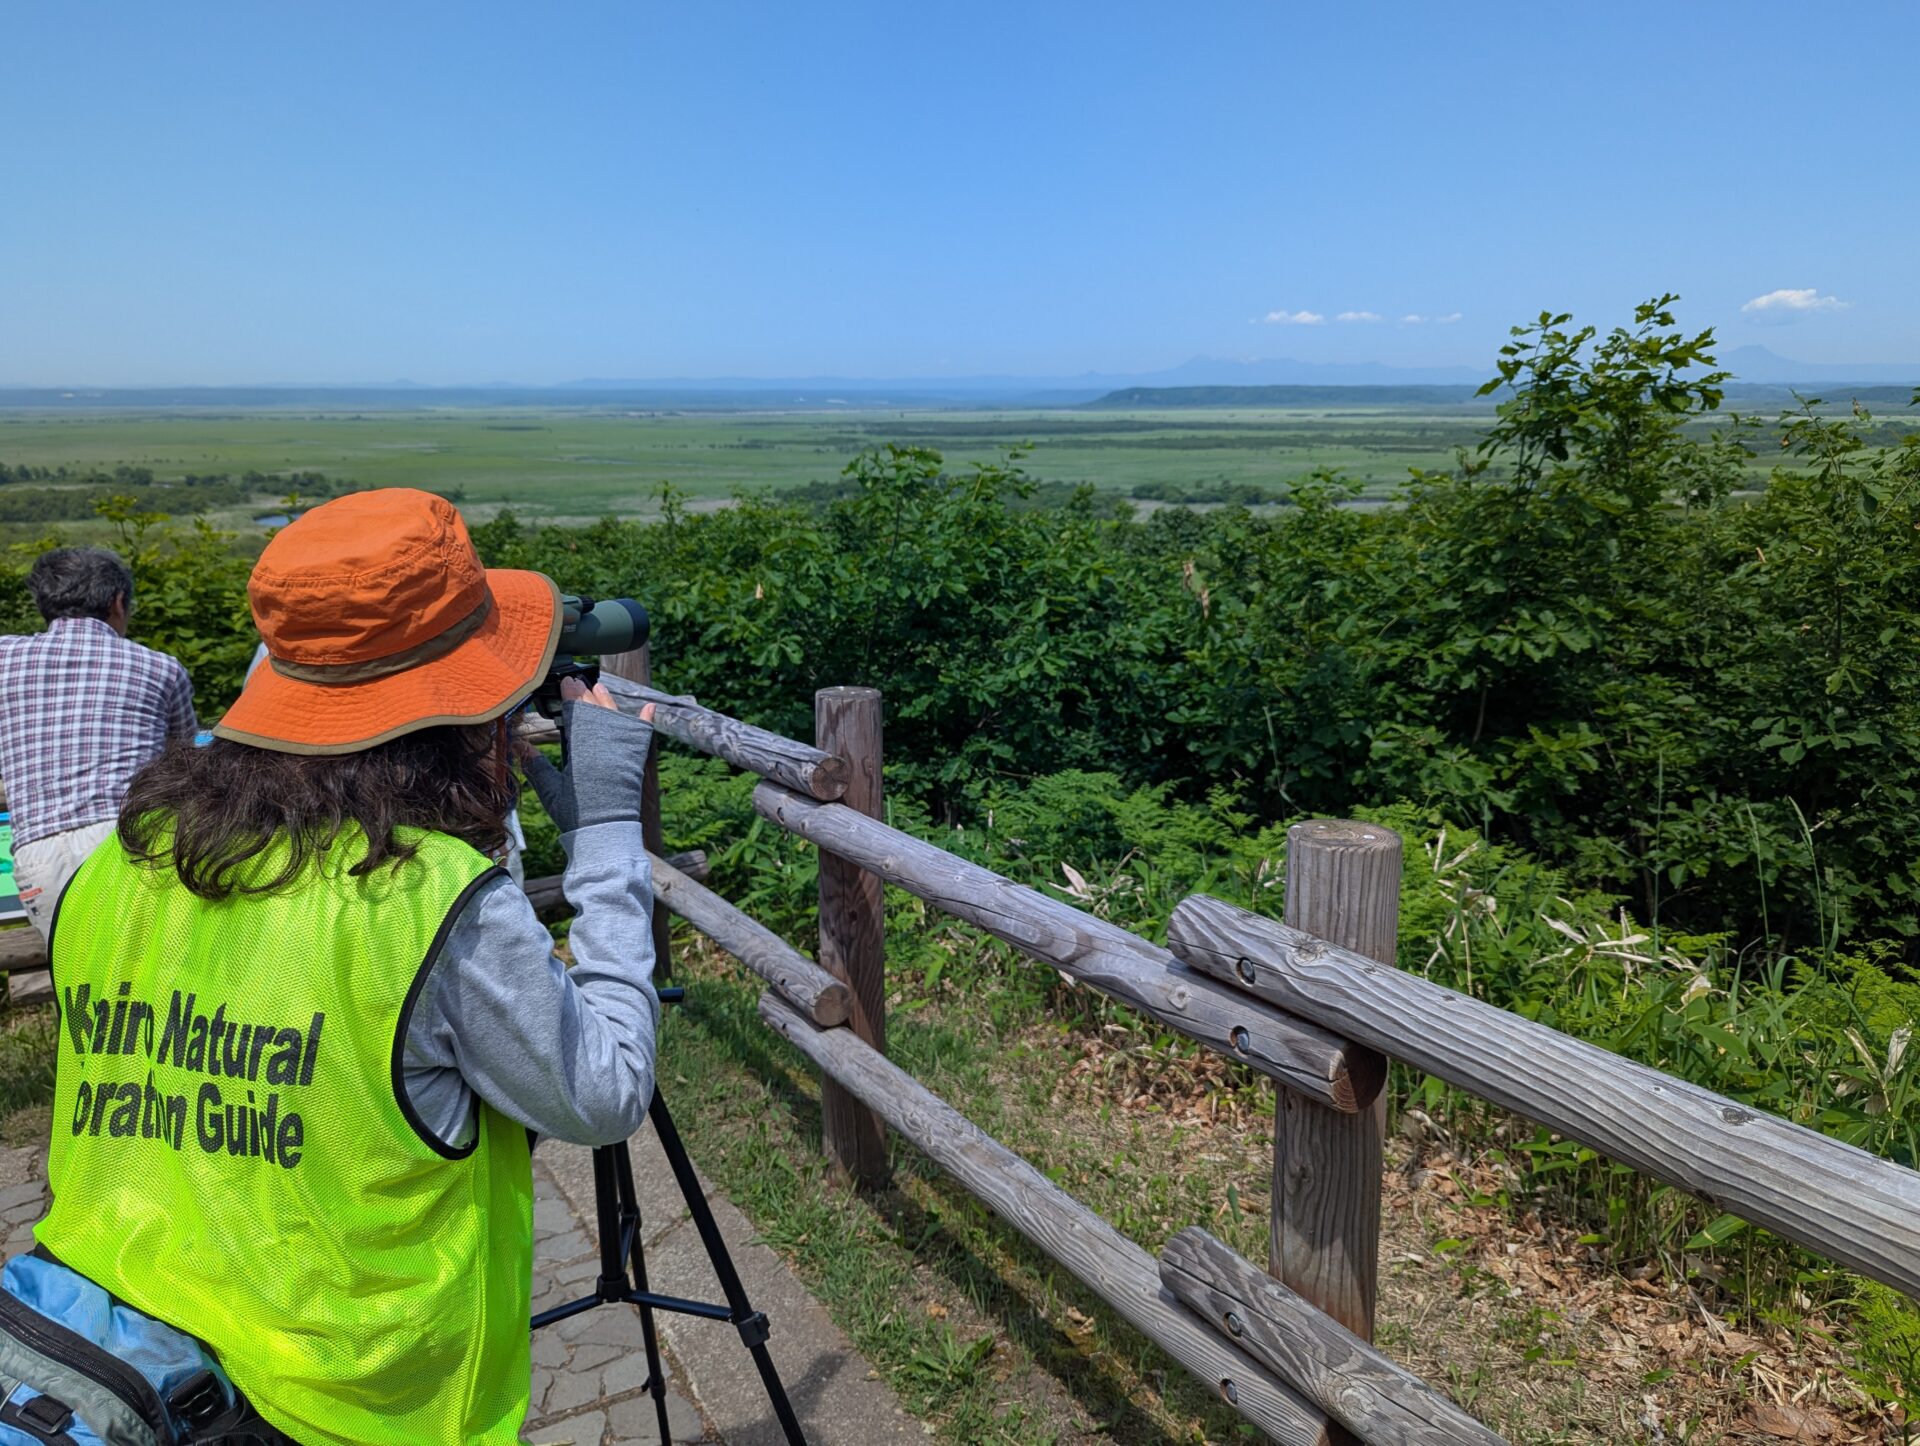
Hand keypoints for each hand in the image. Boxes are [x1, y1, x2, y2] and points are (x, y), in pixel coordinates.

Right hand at [518, 679, 656, 833]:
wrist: (605, 833)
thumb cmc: (575, 814)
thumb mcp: (551, 790)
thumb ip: (536, 765)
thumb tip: (518, 745)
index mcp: (582, 750)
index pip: (576, 714)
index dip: (569, 697)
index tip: (564, 682)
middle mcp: (605, 745)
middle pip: (595, 712)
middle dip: (585, 694)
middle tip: (576, 680)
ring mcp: (623, 752)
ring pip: (616, 718)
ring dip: (607, 701)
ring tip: (599, 687)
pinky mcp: (636, 762)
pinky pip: (642, 735)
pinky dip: (646, 720)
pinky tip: (649, 706)